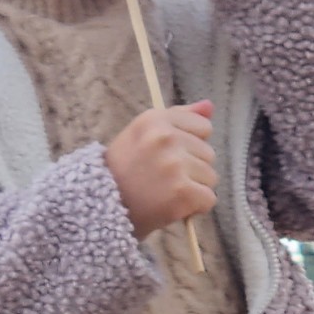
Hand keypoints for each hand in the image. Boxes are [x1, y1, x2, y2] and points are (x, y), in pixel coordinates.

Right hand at [105, 101, 216, 237]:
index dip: (191, 145)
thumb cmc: (126, 169)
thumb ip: (179, 117)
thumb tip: (209, 106)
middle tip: (164, 177)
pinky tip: (174, 206)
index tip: (170, 155)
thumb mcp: (145, 133)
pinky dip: (196, 207)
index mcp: (155, 119)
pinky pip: (209, 199)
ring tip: (167, 191)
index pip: (203, 127)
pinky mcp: (183, 192)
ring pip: (211, 176)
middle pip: (209, 153)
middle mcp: (165, 138)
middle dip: (192, 168)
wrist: (103, 205)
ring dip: (195, 188)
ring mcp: (175, 165)